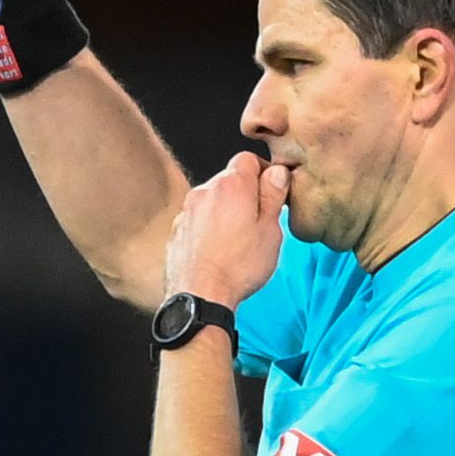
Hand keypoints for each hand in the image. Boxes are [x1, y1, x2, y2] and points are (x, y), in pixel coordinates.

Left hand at [162, 152, 288, 308]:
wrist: (200, 297)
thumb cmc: (237, 267)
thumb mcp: (270, 230)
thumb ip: (273, 196)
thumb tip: (277, 173)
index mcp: (232, 185)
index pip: (248, 159)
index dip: (263, 172)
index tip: (272, 191)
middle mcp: (205, 192)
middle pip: (229, 179)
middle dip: (245, 193)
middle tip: (258, 220)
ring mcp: (187, 211)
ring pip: (212, 200)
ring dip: (226, 211)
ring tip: (238, 239)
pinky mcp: (177, 231)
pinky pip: (198, 219)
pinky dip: (209, 227)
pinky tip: (218, 249)